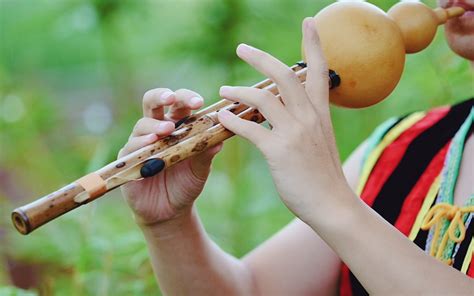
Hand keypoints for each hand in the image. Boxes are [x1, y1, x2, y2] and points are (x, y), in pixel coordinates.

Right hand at [119, 88, 221, 225]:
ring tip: (167, 130)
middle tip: (170, 98)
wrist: (170, 212)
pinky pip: (131, 147)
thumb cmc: (186, 184)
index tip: (199, 102)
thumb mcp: (200, 169)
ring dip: (155, 125)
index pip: (179, 103)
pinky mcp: (128, 160)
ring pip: (142, 124)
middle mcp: (156, 129)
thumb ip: (206, 153)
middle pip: (153, 103)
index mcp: (177, 125)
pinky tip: (150, 144)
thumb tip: (220, 138)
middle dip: (161, 96)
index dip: (186, 98)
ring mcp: (140, 143)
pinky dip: (141, 144)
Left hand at [217, 18, 350, 220]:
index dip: (314, 44)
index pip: (319, 70)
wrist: (333, 205)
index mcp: (320, 113)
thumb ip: (307, 121)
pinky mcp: (280, 152)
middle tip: (240, 48)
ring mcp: (295, 133)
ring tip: (223, 91)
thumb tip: (287, 109)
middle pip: (284, 75)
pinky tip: (222, 119)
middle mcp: (309, 117)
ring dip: (239, 91)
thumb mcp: (321, 141)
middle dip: (261, 57)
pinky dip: (233, 121)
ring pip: (263, 98)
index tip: (309, 22)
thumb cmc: (324, 175)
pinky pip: (251, 129)